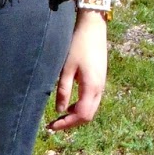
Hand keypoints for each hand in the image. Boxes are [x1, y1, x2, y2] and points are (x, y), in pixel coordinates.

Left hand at [47, 10, 107, 131]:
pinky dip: (80, 106)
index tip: (51, 126)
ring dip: (76, 115)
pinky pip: (92, 100)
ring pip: (91, 108)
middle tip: (54, 124)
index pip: (81, 115)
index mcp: (92, 87)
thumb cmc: (78, 45)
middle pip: (87, 116)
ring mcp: (102, 84)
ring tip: (59, 115)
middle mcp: (100, 88)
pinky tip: (69, 103)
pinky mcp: (100, 79)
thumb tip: (59, 110)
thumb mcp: (66, 68)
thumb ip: (63, 89)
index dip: (66, 124)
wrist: (93, 27)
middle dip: (71, 123)